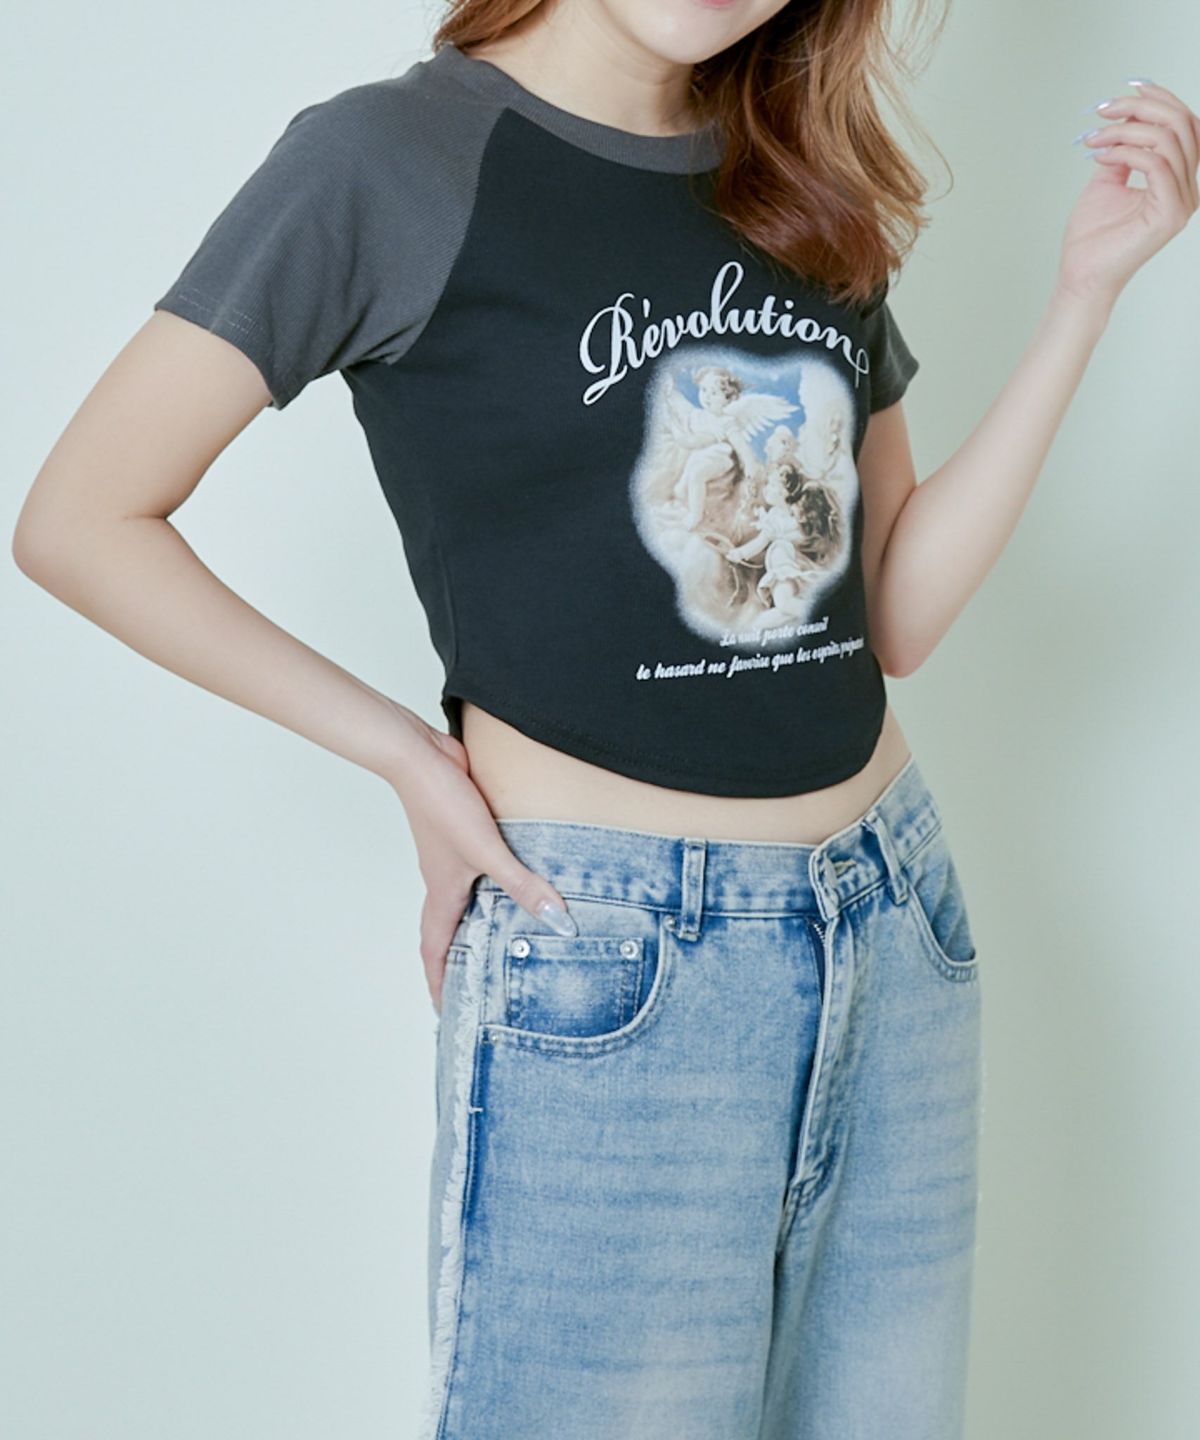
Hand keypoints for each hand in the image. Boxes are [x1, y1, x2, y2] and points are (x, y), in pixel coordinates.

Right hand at [384, 713, 576, 1013]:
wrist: (420, 756)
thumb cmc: (442, 805)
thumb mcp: (488, 851)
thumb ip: (522, 885)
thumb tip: (557, 922)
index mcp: (442, 893)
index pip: (436, 950)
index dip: (440, 982)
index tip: (444, 1011)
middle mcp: (444, 879)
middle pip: (447, 930)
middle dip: (458, 960)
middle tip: (476, 984)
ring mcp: (452, 856)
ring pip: (464, 899)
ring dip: (477, 921)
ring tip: (500, 938)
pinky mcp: (464, 832)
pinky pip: (478, 869)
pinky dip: (492, 885)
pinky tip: (515, 879)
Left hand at [1061, 78, 1198, 306]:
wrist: (1082, 277)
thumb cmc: (1092, 237)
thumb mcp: (1107, 181)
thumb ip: (1123, 151)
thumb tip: (1127, 119)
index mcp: (1178, 178)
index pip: (1185, 124)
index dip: (1161, 98)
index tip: (1129, 86)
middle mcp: (1188, 188)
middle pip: (1182, 124)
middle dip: (1141, 108)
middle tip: (1103, 110)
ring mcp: (1182, 202)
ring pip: (1169, 140)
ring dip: (1126, 131)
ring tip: (1094, 140)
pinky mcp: (1169, 214)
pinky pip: (1157, 164)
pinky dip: (1126, 152)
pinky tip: (1101, 158)